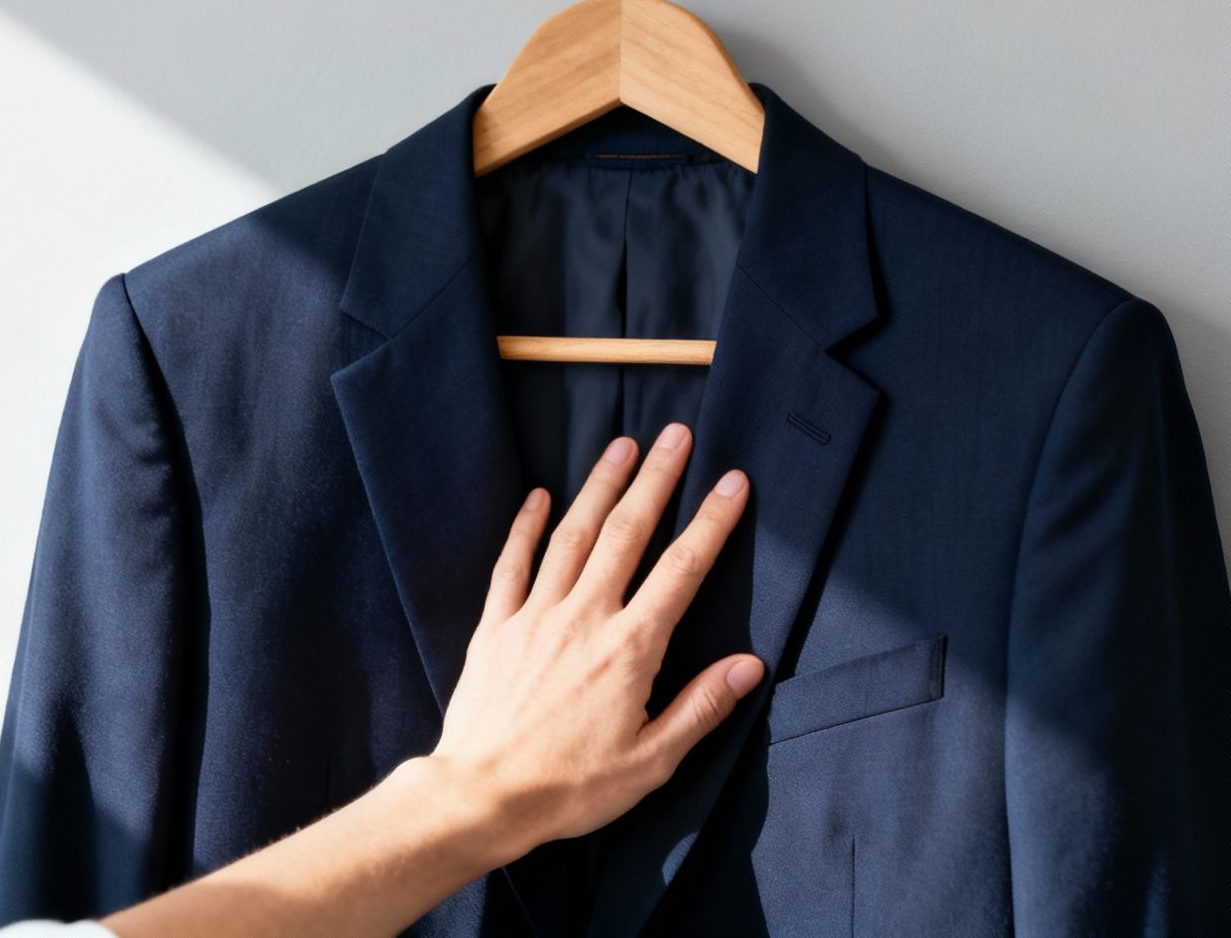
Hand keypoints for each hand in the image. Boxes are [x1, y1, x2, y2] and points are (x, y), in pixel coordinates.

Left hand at [424, 422, 761, 863]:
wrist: (480, 796)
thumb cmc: (570, 788)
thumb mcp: (651, 762)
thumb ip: (701, 707)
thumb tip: (749, 665)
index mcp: (630, 648)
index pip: (682, 570)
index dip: (711, 522)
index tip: (732, 482)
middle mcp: (585, 617)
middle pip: (628, 533)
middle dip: (656, 479)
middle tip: (677, 434)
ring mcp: (535, 616)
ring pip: (573, 534)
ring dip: (599, 486)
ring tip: (621, 445)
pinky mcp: (495, 627)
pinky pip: (512, 564)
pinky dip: (525, 526)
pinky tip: (537, 495)